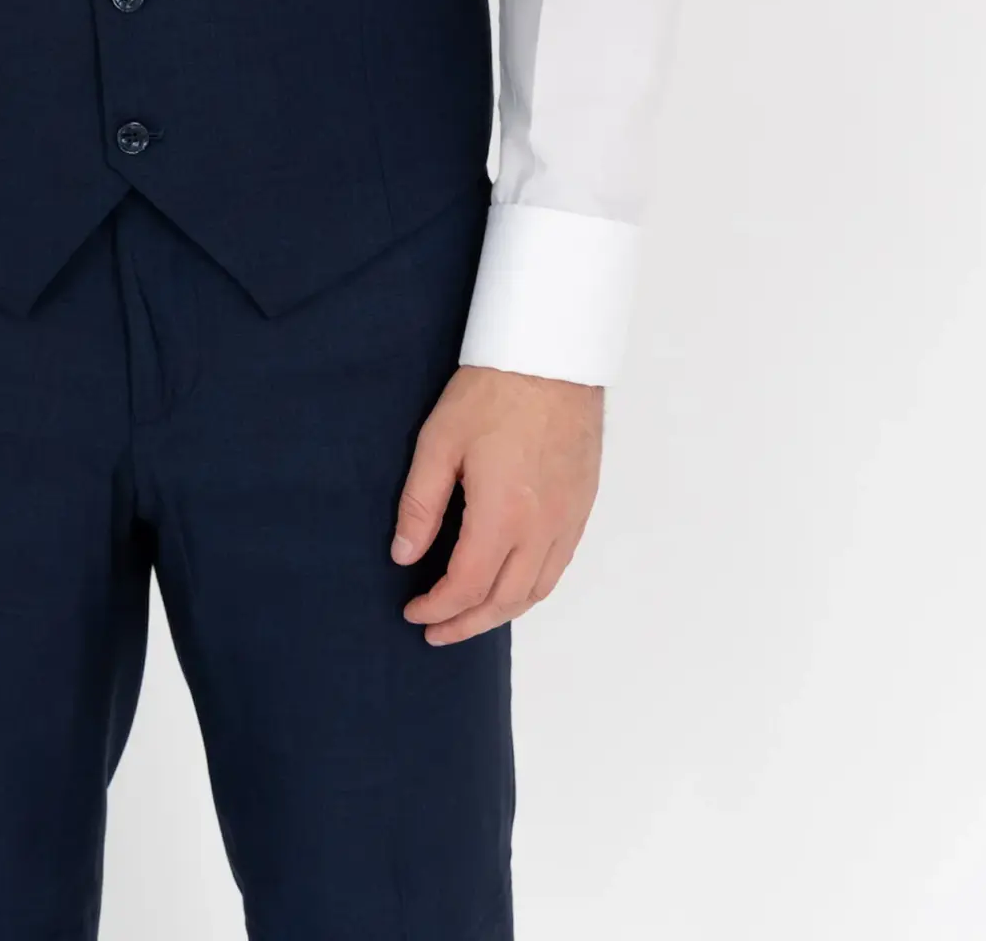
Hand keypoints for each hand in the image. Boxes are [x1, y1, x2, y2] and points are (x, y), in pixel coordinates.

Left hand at [390, 365, 602, 643]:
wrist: (552, 355)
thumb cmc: (493, 390)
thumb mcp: (438, 441)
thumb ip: (421, 504)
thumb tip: (404, 553)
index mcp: (503, 514)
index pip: (467, 585)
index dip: (438, 607)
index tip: (413, 611)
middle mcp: (542, 526)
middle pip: (505, 600)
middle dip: (466, 623)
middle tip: (436, 631)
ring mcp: (568, 518)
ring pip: (536, 590)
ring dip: (501, 613)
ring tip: (469, 617)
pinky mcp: (582, 505)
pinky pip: (558, 566)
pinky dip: (531, 589)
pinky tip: (511, 585)